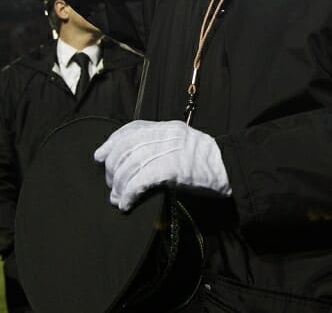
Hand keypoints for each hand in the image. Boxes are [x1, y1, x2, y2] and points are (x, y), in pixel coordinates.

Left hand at [93, 120, 231, 211]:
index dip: (112, 141)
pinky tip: (126, 203)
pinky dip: (130, 193)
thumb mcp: (184, 145)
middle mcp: (167, 135)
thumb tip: (135, 162)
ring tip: (117, 198)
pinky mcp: (173, 169)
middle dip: (113, 168)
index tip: (100, 155)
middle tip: (111, 184)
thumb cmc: (209, 162)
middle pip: (127, 148)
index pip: (132, 129)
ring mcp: (170, 150)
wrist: (231, 168)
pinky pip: (142, 180)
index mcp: (169, 127)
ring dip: (119, 185)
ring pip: (131, 166)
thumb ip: (162, 147)